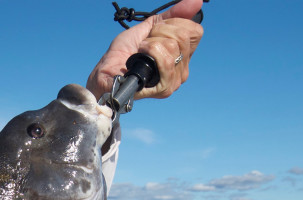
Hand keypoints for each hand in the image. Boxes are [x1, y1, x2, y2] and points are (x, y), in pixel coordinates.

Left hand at [86, 0, 203, 100]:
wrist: (105, 72)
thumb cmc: (123, 53)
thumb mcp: (148, 27)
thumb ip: (171, 15)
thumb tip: (197, 0)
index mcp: (182, 55)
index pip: (195, 31)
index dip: (172, 24)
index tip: (154, 32)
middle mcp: (182, 69)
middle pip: (183, 36)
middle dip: (159, 33)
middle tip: (144, 44)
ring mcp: (175, 80)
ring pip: (173, 47)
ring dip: (150, 44)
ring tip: (140, 52)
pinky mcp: (165, 88)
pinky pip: (166, 60)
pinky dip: (149, 52)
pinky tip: (138, 59)